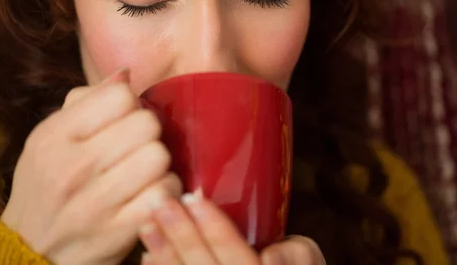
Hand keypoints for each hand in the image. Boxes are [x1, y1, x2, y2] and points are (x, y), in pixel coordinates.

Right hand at [1, 69, 181, 264]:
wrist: (31, 251)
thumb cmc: (48, 184)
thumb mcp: (50, 138)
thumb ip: (86, 102)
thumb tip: (126, 74)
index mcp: (54, 137)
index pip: (121, 96)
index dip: (131, 106)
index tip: (124, 122)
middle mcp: (71, 168)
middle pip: (147, 124)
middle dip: (149, 135)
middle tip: (137, 148)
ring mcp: (94, 203)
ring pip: (159, 157)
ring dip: (160, 164)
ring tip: (145, 172)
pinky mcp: (118, 231)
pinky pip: (166, 193)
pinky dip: (166, 192)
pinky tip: (151, 195)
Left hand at [139, 192, 324, 264]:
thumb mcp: (308, 263)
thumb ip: (296, 255)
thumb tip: (268, 257)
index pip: (238, 260)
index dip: (216, 230)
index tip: (194, 198)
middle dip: (182, 236)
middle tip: (161, 203)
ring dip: (164, 255)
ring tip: (148, 225)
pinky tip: (148, 256)